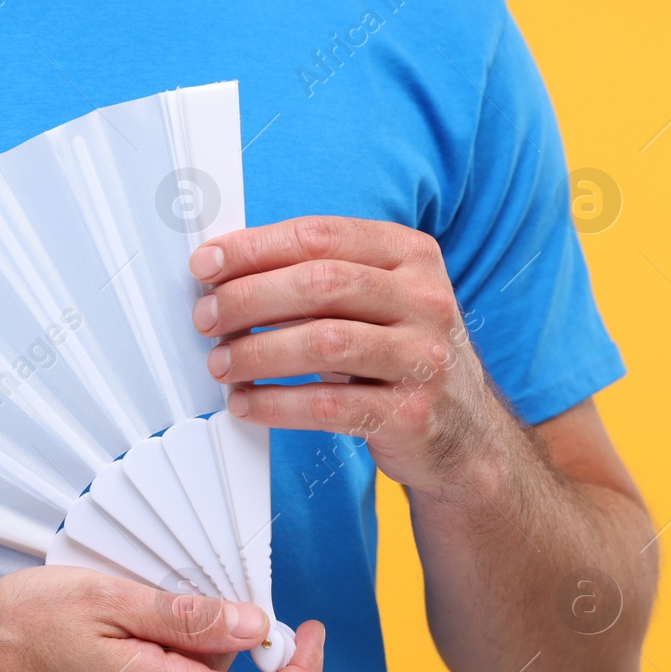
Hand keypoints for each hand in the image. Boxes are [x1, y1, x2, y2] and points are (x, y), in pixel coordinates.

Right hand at [0, 567, 324, 671]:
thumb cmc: (8, 633)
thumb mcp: (102, 598)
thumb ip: (184, 616)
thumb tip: (252, 624)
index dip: (302, 671)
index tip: (310, 632)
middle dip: (217, 632)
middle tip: (174, 580)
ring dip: (175, 641)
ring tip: (118, 602)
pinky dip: (149, 656)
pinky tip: (102, 628)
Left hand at [188, 215, 508, 491]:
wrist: (465, 435)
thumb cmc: (399, 356)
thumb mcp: (377, 301)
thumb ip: (317, 279)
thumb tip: (225, 273)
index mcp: (410, 255)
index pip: (320, 236)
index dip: (254, 247)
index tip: (206, 264)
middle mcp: (424, 300)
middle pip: (319, 284)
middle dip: (248, 298)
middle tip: (206, 318)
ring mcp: (424, 358)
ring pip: (323, 343)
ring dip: (256, 352)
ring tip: (220, 364)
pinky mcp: (412, 415)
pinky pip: (328, 407)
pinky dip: (275, 404)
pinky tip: (246, 402)